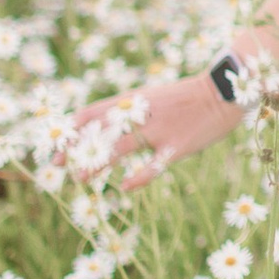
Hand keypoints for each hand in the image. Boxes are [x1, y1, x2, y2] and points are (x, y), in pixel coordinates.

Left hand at [57, 70, 238, 188]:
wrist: (222, 91)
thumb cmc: (186, 97)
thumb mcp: (153, 96)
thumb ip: (130, 110)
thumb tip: (105, 126)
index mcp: (132, 99)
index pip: (92, 112)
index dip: (70, 130)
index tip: (55, 146)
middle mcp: (141, 113)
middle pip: (100, 131)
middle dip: (75, 149)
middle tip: (57, 166)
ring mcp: (159, 129)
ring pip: (120, 148)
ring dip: (97, 164)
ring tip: (80, 179)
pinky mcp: (177, 145)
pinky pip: (154, 165)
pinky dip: (139, 177)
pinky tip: (126, 187)